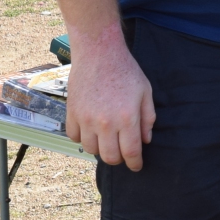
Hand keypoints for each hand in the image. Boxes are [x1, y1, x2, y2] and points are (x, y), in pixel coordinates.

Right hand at [66, 33, 154, 169]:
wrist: (99, 53)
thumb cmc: (126, 70)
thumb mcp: (145, 92)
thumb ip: (147, 118)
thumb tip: (145, 141)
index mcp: (127, 118)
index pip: (130, 152)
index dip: (135, 163)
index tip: (136, 166)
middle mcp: (105, 123)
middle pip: (109, 157)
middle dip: (118, 159)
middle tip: (122, 152)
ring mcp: (86, 119)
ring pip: (91, 150)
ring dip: (100, 149)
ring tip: (106, 139)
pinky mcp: (72, 113)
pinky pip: (74, 137)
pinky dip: (82, 138)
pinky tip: (90, 130)